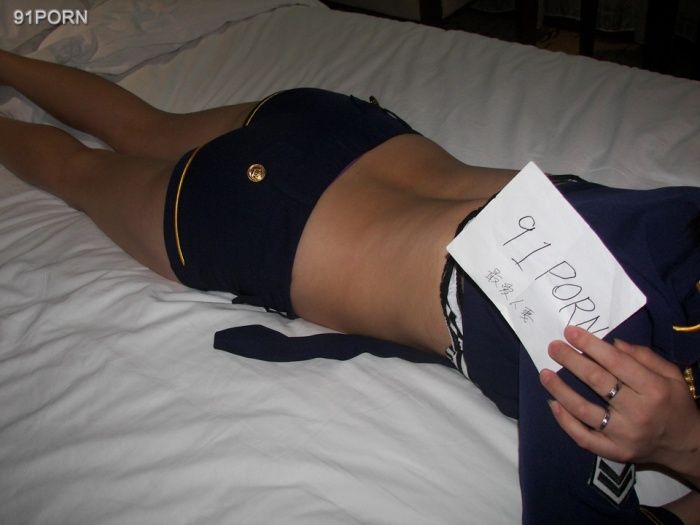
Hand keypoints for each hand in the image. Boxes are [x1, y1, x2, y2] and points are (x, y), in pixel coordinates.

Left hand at [539, 326, 699, 486]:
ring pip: (584, 410)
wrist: (684, 445)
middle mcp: (638, 413)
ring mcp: (624, 435)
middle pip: (597, 381)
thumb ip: (643, 356)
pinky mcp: (614, 452)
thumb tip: (611, 344)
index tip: (570, 332)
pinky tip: (552, 404)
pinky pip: (583, 437)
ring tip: (544, 374)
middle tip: (553, 347)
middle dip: (571, 361)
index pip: (616, 363)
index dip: (590, 345)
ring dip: (560, 390)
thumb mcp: (670, 374)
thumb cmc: (674, 403)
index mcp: (654, 389)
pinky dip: (564, 421)